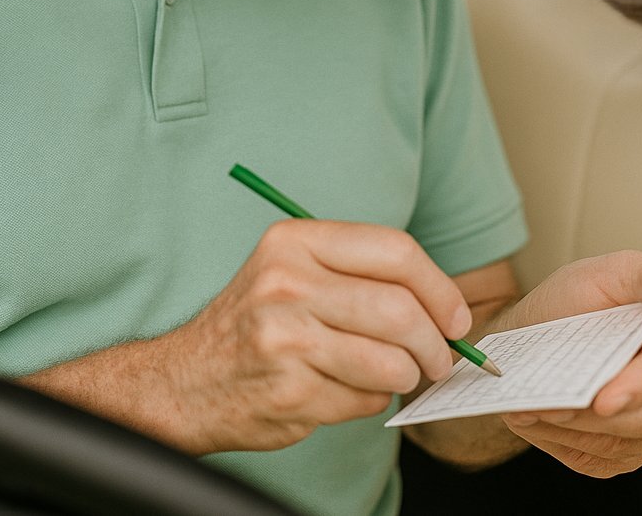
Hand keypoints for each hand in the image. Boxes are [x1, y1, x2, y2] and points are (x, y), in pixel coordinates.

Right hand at [156, 220, 471, 454]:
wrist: (186, 381)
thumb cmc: (256, 322)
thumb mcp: (292, 270)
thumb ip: (358, 273)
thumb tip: (442, 302)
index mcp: (294, 241)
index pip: (394, 251)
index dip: (439, 286)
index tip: (455, 316)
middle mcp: (287, 282)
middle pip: (399, 308)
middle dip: (435, 342)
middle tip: (440, 358)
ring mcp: (285, 338)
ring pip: (390, 360)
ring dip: (409, 376)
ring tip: (399, 375)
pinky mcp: (289, 390)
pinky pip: (365, 399)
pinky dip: (373, 400)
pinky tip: (349, 389)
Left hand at [499, 251, 641, 476]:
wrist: (536, 336)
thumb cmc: (575, 301)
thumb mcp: (608, 273)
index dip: (641, 384)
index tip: (605, 398)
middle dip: (598, 413)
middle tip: (553, 405)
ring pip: (625, 440)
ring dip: (576, 426)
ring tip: (538, 407)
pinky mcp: (631, 449)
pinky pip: (605, 457)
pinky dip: (567, 440)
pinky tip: (544, 418)